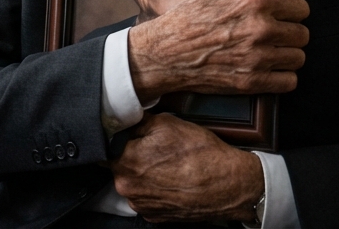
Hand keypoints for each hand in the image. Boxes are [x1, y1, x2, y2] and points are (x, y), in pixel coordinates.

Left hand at [111, 113, 263, 222]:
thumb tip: (122, 121)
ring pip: (134, 182)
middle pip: (120, 165)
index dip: (122, 138)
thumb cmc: (201, 155)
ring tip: (169, 165)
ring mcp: (141, 205)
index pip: (109, 146)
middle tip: (157, 149)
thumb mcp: (166, 123)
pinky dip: (156, 189)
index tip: (133, 137)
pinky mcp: (155, 216)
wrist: (229, 185)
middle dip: (134, 155)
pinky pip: (148, 197)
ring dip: (145, 174)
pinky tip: (172, 180)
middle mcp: (128, 188)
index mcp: (126, 163)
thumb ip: (136, 122)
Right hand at [128, 0, 308, 98]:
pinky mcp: (251, 81)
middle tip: (273, 34)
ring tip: (270, 52)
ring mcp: (256, 57)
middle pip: (302, 34)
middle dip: (290, 34)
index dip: (292, 11)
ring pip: (298, 58)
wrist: (166, 51)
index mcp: (255, 2)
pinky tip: (269, 69)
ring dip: (287, 55)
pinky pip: (289, 82)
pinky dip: (282, 77)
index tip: (282, 15)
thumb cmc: (191, 17)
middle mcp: (259, 29)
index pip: (301, 8)